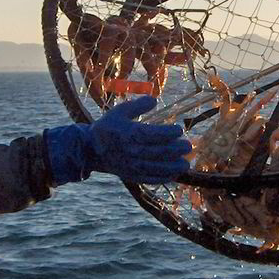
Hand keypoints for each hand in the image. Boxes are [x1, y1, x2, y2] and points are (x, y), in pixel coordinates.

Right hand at [46, 95, 191, 184]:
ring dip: (173, 167)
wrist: (91, 150)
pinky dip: (163, 178)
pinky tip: (174, 175)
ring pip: (156, 168)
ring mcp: (131, 166)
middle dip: (176, 150)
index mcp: (128, 134)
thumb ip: (137, 105)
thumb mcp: (119, 111)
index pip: (153, 134)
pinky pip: (149, 179)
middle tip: (188, 146)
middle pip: (158, 152)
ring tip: (186, 164)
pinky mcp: (131, 176)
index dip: (169, 133)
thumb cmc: (108, 127)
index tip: (179, 129)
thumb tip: (154, 100)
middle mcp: (131, 151)